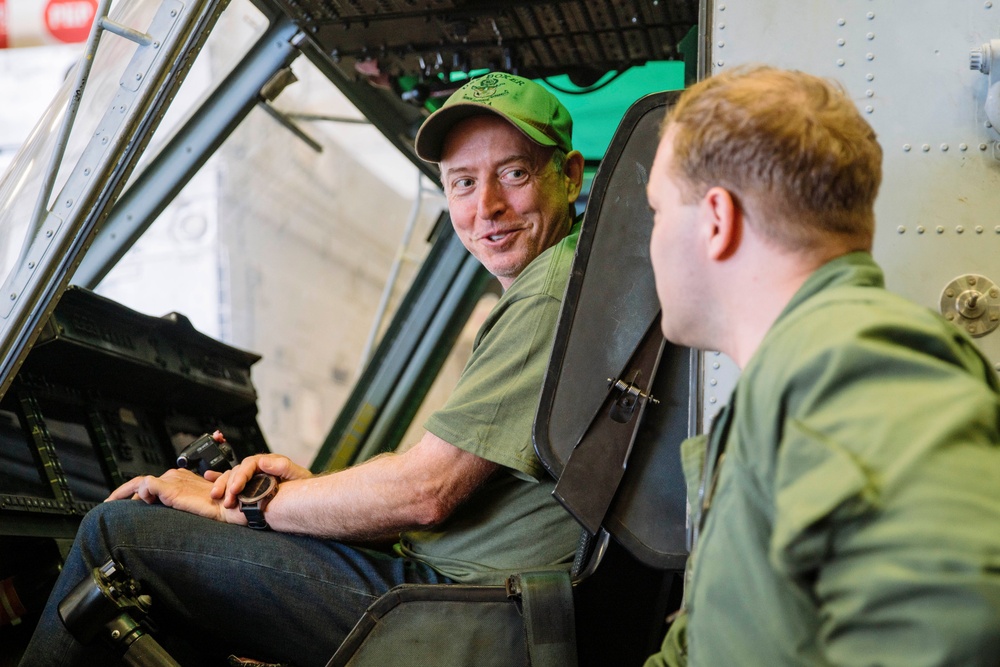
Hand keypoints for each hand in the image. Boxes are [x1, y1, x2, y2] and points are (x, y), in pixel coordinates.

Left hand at [105, 468, 239, 523]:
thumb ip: (181, 505)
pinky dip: (140, 493)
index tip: (125, 503)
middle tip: (109, 503)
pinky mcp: (171, 486)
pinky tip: (140, 503)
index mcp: (182, 478)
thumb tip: (168, 510)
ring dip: (123, 493)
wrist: (229, 507)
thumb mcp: (195, 506)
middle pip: (142, 482)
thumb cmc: (218, 508)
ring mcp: (173, 479)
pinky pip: (146, 485)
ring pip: (140, 482)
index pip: (153, 483)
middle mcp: (176, 475)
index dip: (137, 492)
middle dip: (123, 493)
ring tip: (111, 504)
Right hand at [210, 453, 312, 507]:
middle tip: (227, 499)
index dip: (241, 476)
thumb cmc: (302, 485)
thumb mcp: (297, 474)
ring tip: (216, 496)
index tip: (236, 488)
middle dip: (229, 485)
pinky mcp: (247, 487)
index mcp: (267, 463)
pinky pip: (230, 481)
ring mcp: (251, 478)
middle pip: (237, 472)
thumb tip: (263, 462)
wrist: (304, 496)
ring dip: (222, 485)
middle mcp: (257, 469)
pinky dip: (218, 478)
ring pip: (231, 477)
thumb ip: (282, 466)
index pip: (249, 464)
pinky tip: (208, 477)